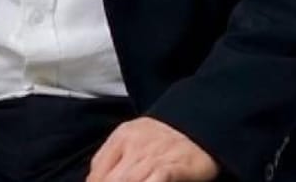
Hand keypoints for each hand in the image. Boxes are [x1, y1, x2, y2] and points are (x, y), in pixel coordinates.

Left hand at [86, 116, 218, 181]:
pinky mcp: (179, 165)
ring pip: (131, 180)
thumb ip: (110, 158)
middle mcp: (136, 145)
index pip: (97, 171)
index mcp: (122, 137)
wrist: (202, 119)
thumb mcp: (131, 138)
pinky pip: (160, 177)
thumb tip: (93, 178)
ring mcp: (157, 154)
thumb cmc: (163, 137)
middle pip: (112, 180)